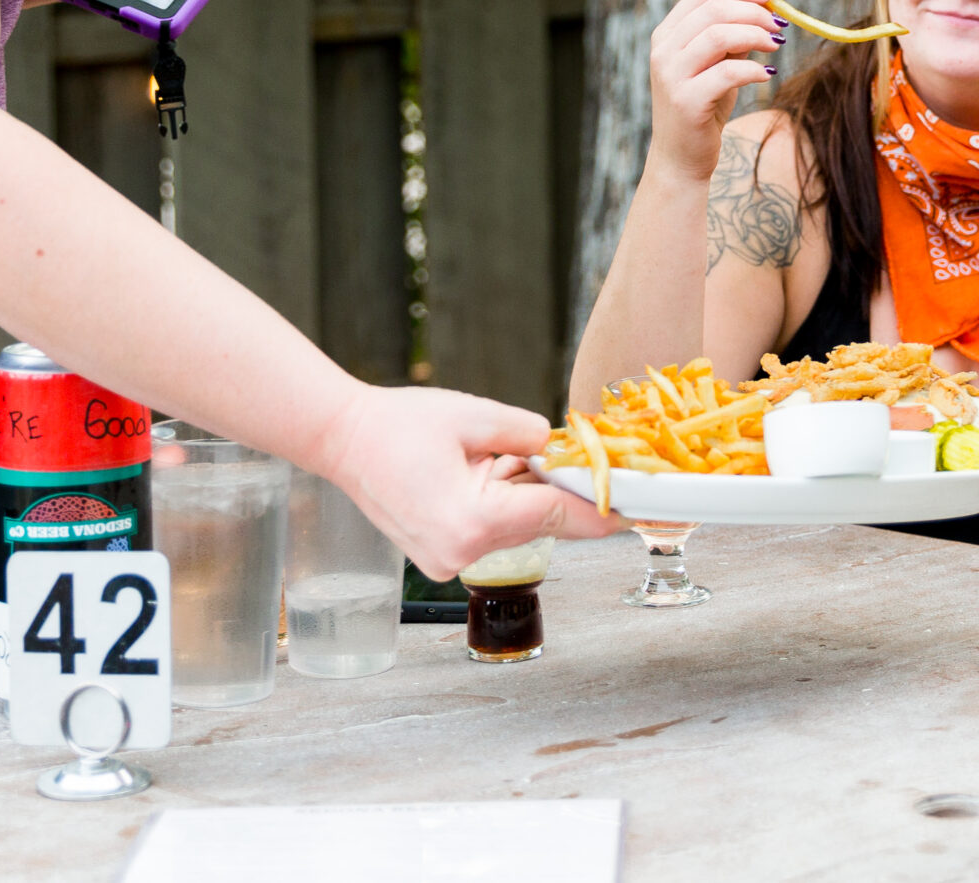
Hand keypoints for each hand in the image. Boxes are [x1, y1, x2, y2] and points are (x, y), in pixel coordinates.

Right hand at [319, 384, 629, 578]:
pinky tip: (476, 472)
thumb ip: (530, 434)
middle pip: (540, 522)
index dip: (602, 508)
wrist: (341, 441)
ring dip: (522, 494)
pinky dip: (499, 503)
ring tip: (487, 455)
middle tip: (556, 451)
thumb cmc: (399, 424)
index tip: (638, 508)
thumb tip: (563, 449)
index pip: (559, 516)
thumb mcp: (476, 415)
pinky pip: (492, 530)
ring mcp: (449, 562)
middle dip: (556, 488)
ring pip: (517, 526)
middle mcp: (463, 553)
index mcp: (475, 521)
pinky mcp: (441, 558)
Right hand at [644, 0, 783, 183]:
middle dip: (754, 12)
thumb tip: (767, 9)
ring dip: (756, 35)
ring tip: (777, 45)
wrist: (681, 159)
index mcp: (667, 35)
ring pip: (718, 35)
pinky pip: (727, 73)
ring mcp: (671, 76)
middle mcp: (663, 51)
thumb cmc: (703, 108)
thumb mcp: (716, 65)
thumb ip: (733, 37)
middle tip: (780, 25)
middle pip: (713, 9)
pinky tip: (768, 74)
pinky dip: (753, 69)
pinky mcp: (686, 101)